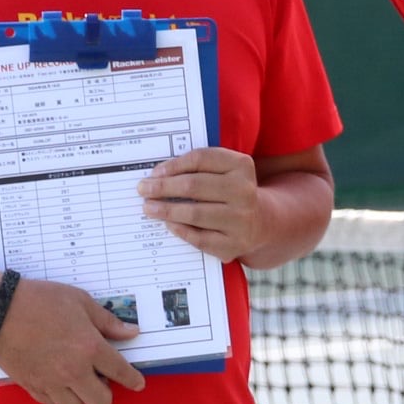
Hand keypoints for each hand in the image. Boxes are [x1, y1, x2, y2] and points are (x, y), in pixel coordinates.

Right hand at [0, 274, 145, 403]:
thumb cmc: (40, 300)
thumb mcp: (79, 301)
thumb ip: (107, 321)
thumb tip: (131, 333)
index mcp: (89, 348)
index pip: (121, 373)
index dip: (133, 380)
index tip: (138, 383)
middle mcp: (73, 371)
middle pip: (100, 402)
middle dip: (106, 392)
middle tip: (101, 377)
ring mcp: (50, 382)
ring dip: (82, 397)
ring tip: (79, 380)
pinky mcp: (31, 386)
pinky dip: (59, 397)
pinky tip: (59, 382)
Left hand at [140, 147, 264, 262]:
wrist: (260, 222)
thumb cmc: (230, 192)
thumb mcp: (224, 171)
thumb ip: (198, 167)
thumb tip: (159, 176)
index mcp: (241, 166)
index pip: (201, 159)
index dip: (174, 165)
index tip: (155, 172)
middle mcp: (244, 192)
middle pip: (194, 186)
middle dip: (163, 187)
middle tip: (143, 189)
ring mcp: (241, 220)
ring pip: (195, 213)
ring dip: (166, 210)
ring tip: (149, 208)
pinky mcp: (233, 244)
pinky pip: (199, 237)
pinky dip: (180, 230)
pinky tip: (168, 224)